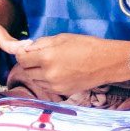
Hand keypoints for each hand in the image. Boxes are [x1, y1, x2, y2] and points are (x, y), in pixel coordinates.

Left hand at [10, 34, 126, 96]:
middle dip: (29, 63)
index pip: (21, 59)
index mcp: (46, 57)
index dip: (22, 54)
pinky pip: (46, 87)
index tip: (26, 51)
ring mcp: (55, 85)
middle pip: (26, 70)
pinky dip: (46, 80)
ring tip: (50, 64)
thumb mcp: (61, 38)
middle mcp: (48, 74)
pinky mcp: (62, 92)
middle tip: (39, 57)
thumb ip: (40, 44)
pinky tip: (57, 72)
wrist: (108, 62)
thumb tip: (26, 49)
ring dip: (37, 72)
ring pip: (35, 80)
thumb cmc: (86, 46)